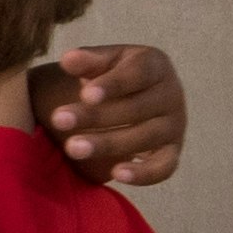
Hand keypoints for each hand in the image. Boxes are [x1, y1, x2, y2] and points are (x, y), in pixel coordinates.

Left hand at [38, 41, 183, 187]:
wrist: (135, 99)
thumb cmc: (113, 77)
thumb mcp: (103, 62)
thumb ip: (88, 60)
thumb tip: (68, 59)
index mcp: (155, 65)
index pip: (137, 74)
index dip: (112, 85)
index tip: (85, 95)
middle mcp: (171, 94)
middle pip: (136, 108)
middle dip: (96, 116)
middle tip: (59, 121)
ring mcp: (174, 124)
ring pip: (145, 137)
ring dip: (109, 144)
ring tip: (73, 148)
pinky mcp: (172, 151)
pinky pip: (164, 167)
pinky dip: (144, 174)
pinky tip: (116, 174)